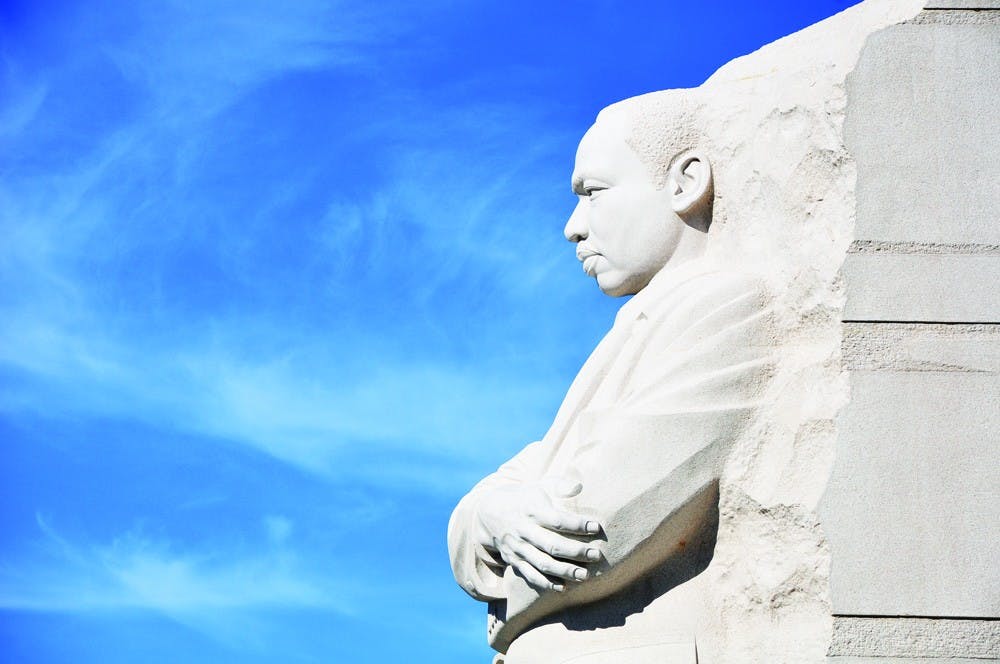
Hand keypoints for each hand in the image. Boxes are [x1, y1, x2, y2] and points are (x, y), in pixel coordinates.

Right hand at [473, 480, 601, 592]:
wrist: (488, 513)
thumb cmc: (523, 498)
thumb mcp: (538, 486)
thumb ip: (559, 486)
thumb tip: (578, 486)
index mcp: (532, 510)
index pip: (557, 520)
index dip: (577, 524)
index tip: (596, 527)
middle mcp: (524, 531)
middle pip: (552, 545)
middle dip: (575, 552)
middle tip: (596, 555)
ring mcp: (518, 548)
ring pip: (542, 563)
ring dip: (564, 571)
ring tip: (585, 575)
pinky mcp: (514, 561)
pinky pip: (530, 575)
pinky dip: (546, 583)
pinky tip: (563, 587)